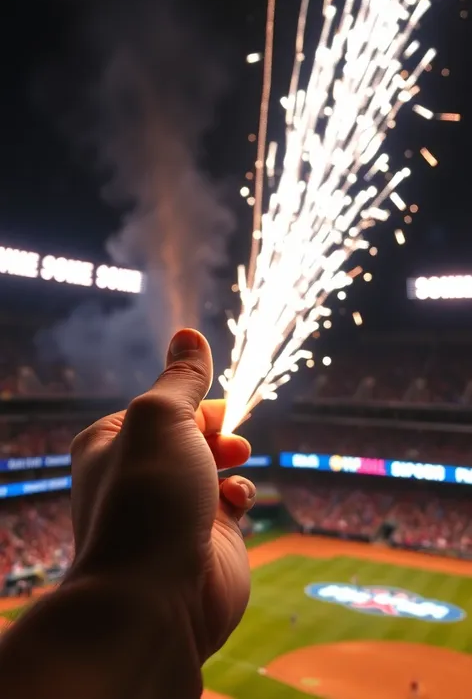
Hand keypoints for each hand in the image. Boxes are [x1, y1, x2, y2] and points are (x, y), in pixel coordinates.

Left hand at [69, 328, 255, 662]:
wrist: (155, 599)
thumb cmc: (149, 498)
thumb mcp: (162, 418)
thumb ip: (181, 378)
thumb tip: (188, 334)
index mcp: (111, 443)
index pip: (158, 406)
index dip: (190, 401)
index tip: (218, 404)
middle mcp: (138, 475)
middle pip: (187, 433)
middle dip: (214, 427)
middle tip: (226, 434)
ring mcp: (172, 509)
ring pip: (210, 466)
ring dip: (230, 456)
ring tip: (236, 458)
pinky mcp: (205, 540)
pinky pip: (229, 504)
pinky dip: (239, 495)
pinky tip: (237, 500)